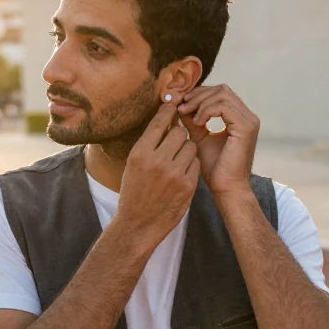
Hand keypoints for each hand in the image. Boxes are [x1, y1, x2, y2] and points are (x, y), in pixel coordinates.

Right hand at [116, 103, 199, 240]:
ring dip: (186, 149)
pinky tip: (182, 173)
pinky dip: (191, 165)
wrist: (138, 224)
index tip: (174, 104)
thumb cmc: (134, 191)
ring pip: (190, 147)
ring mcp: (174, 174)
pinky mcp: (188, 186)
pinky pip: (195, 163)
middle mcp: (157, 162)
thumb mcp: (133, 164)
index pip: (159, 123)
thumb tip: (166, 119)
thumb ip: (149, 143)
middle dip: (178, 135)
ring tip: (177, 160)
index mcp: (140, 153)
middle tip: (174, 142)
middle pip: (179, 133)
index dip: (168, 111)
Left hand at [177, 84, 259, 198]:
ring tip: (187, 115)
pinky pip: (223, 106)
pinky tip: (197, 123)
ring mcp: (249, 120)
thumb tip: (180, 104)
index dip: (198, 93)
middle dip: (198, 95)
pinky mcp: (246, 127)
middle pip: (221, 89)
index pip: (219, 92)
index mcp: (239, 117)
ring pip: (221, 94)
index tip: (180, 102)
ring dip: (200, 102)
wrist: (226, 188)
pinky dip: (206, 110)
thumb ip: (193, 120)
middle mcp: (247, 116)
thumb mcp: (199, 137)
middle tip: (181, 106)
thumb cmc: (214, 168)